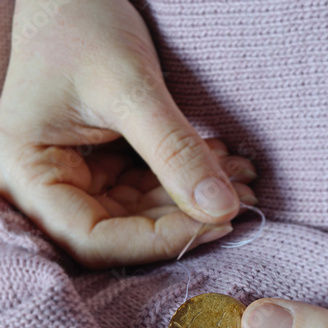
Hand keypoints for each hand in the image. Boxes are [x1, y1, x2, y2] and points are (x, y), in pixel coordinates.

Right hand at [0, 0, 256, 268]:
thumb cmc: (81, 26)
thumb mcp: (129, 88)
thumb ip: (174, 151)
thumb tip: (222, 209)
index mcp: (29, 173)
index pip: (91, 240)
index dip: (154, 242)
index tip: (212, 223)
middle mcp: (49, 186)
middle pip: (120, 233)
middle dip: (182, 220)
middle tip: (237, 198)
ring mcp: (79, 178)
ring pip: (141, 216)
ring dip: (192, 202)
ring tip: (238, 176)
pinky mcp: (103, 168)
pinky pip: (148, 191)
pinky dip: (186, 182)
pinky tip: (220, 164)